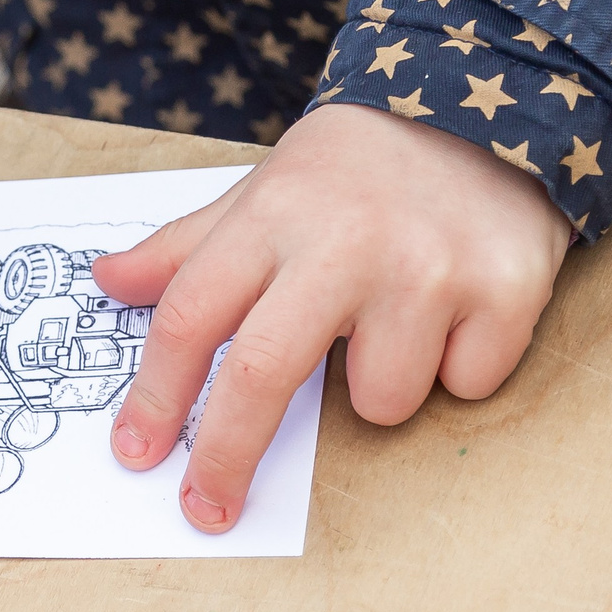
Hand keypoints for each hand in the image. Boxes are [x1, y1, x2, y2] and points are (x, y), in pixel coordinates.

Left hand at [95, 101, 571, 531]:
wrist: (494, 103)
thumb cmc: (358, 170)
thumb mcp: (264, 189)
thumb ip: (186, 247)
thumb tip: (107, 282)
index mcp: (272, 215)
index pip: (191, 317)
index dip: (156, 396)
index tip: (136, 454)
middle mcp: (344, 242)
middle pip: (262, 375)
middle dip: (225, 456)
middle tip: (206, 508)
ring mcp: (426, 269)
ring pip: (377, 402)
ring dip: (381, 384)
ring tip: (399, 318)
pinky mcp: (504, 292)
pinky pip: (461, 387)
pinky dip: (459, 366)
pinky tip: (461, 308)